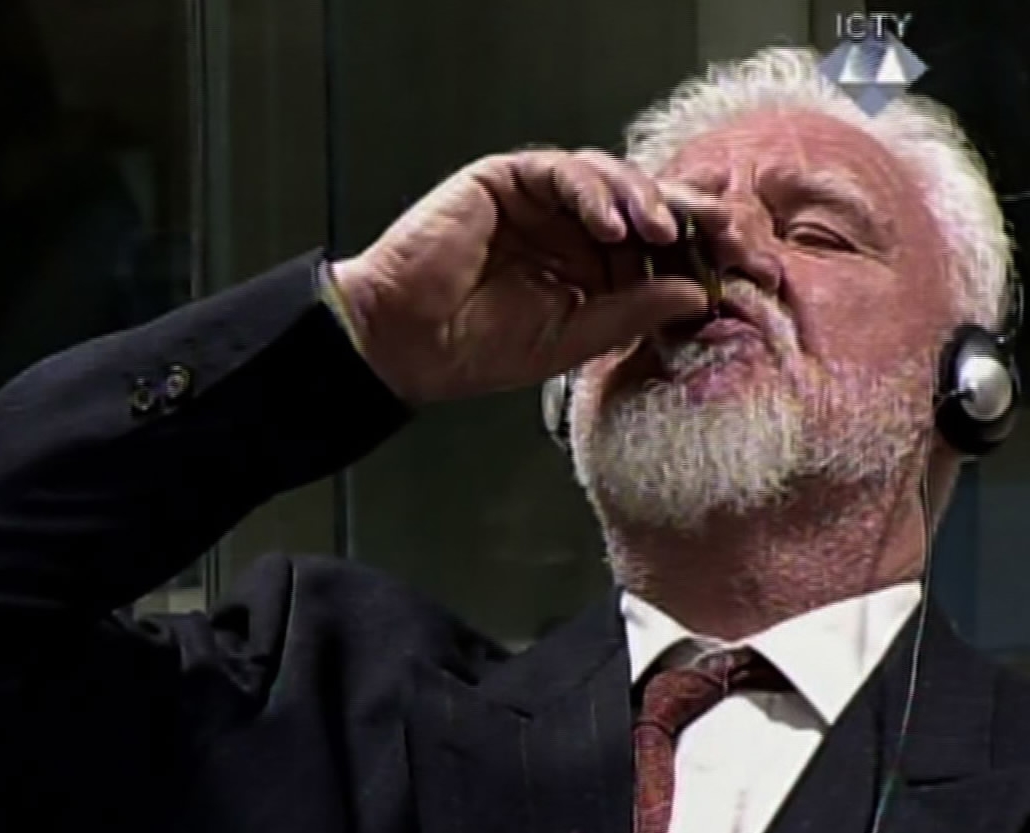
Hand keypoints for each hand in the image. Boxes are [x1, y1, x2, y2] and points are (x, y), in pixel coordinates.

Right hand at [331, 148, 754, 403]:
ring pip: (612, 178)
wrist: (407, 344)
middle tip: (730, 235)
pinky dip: (594, 191)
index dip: (706, 251)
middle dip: (694, 216)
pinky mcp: (505, 179)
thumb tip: (698, 292)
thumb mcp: (574, 338)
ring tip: (661, 232)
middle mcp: (571, 229)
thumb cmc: (477, 348)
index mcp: (591, 267)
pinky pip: (563, 169)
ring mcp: (540, 202)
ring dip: (646, 199)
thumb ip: (633, 312)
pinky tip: (613, 226)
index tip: (750, 270)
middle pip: (648, 204)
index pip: (662, 248)